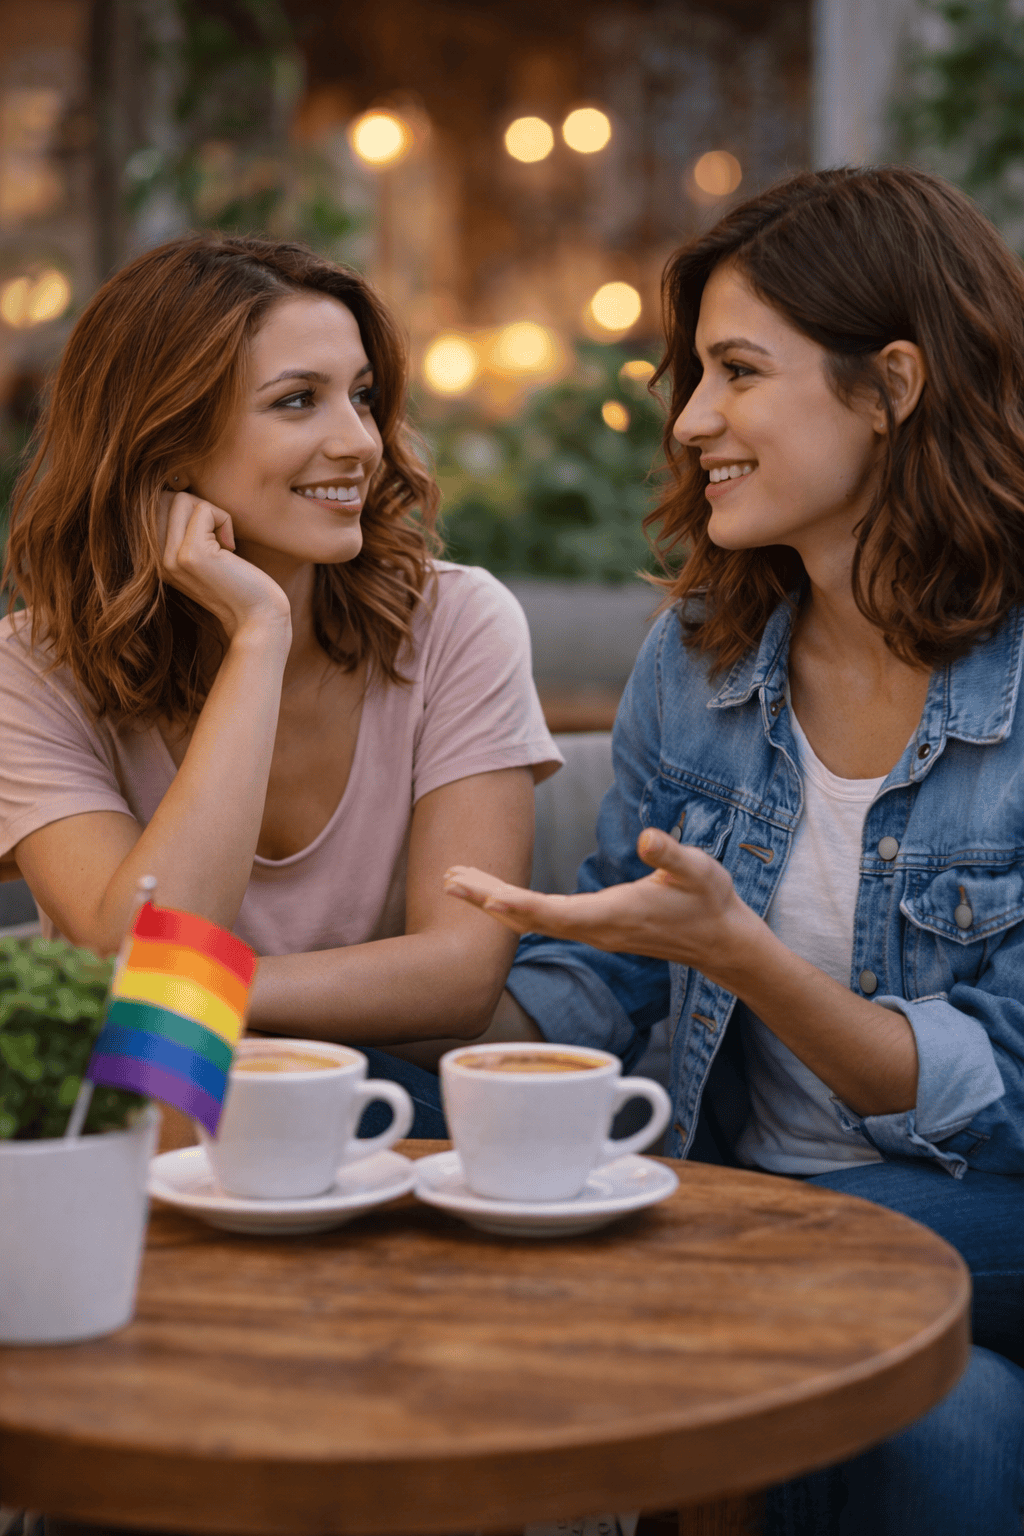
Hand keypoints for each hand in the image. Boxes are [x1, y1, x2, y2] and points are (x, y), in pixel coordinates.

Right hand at [158, 490, 290, 640]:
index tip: (211, 537)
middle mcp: (155, 559)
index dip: (191, 510)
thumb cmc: (238, 580)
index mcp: (155, 559)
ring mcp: (170, 558)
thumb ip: (184, 528)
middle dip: (201, 507)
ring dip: (212, 513)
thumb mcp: (204, 552)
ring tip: (223, 543)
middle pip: (166, 497)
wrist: (258, 615)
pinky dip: (224, 520)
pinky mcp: (191, 555)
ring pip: (181, 499)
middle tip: (220, 536)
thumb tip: (178, 490)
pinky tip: (231, 550)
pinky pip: (204, 509)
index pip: (157, 504)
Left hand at [444, 828, 763, 980]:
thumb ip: (671, 854)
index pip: (554, 912)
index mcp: (613, 915)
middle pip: (530, 919)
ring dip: (494, 902)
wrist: (721, 940)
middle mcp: (596, 928)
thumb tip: (647, 837)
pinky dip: (514, 907)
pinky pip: (544, 920)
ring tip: (458, 882)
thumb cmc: (709, 900)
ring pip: (533, 921)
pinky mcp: (595, 928)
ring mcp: (594, 931)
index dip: (518, 905)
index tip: (484, 896)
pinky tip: (495, 898)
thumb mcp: (698, 870)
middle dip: (488, 901)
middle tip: (449, 880)